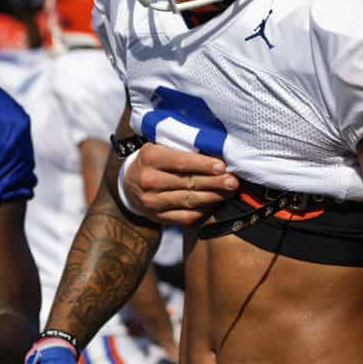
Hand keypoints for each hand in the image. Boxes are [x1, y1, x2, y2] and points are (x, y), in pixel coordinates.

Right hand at [124, 142, 238, 225]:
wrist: (129, 184)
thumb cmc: (154, 159)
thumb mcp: (160, 145)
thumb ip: (181, 146)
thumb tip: (215, 147)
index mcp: (150, 157)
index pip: (180, 162)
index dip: (203, 165)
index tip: (222, 166)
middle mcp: (149, 180)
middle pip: (188, 182)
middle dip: (215, 182)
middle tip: (233, 181)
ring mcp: (152, 201)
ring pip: (190, 200)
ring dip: (214, 197)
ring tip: (230, 192)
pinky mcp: (158, 217)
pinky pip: (186, 216)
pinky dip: (204, 211)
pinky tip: (217, 204)